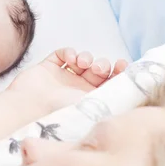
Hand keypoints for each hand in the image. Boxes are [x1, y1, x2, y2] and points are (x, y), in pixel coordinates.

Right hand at [8, 48, 127, 110]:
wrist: (29, 108)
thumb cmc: (60, 113)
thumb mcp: (94, 108)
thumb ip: (113, 98)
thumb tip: (135, 90)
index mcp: (90, 102)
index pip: (110, 84)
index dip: (119, 73)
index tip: (124, 66)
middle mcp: (78, 90)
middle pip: (98, 70)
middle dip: (103, 65)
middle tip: (99, 69)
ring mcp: (63, 78)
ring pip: (82, 60)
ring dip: (87, 57)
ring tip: (83, 63)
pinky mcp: (48, 68)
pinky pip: (63, 54)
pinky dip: (69, 52)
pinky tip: (71, 59)